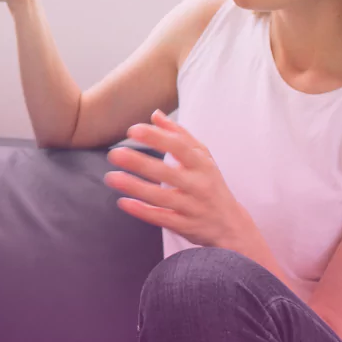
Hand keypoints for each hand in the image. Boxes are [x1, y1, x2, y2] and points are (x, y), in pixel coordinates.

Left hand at [104, 109, 254, 249]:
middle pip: (168, 172)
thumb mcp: (202, 158)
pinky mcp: (185, 226)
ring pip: (162, 197)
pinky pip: (162, 218)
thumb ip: (179, 135)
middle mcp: (199, 185)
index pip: (180, 147)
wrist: (230, 224)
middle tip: (115, 153)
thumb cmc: (210, 184)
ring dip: (135, 187)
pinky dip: (143, 211)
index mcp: (202, 165)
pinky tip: (123, 202)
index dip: (157, 138)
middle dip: (140, 162)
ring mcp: (193, 207)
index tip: (133, 130)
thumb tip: (155, 114)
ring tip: (111, 177)